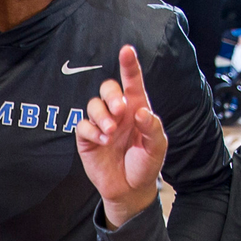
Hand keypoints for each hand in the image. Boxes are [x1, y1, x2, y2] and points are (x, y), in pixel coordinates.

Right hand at [76, 44, 167, 227]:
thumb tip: (140, 111)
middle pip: (108, 88)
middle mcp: (118, 113)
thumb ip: (152, 128)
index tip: (126, 50)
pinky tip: (103, 142)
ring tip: (111, 132)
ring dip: (102, 114)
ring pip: (93, 104)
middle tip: (120, 109)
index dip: (129, 65)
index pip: (133, 82)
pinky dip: (92, 130)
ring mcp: (101, 124)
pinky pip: (83, 125)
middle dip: (112, 94)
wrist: (130, 190)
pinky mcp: (87, 138)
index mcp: (137, 109)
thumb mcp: (157, 148)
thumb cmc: (145, 165)